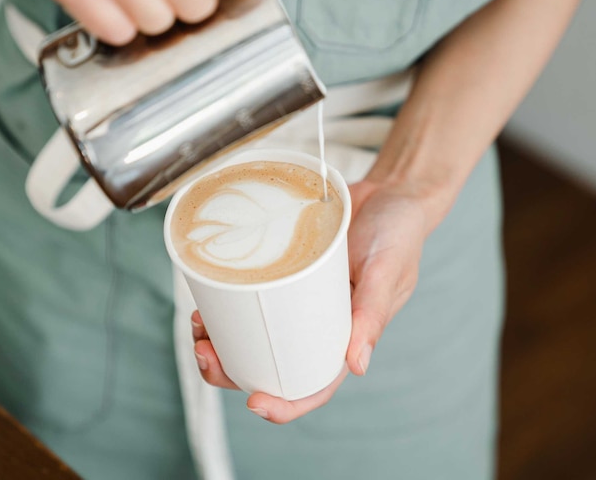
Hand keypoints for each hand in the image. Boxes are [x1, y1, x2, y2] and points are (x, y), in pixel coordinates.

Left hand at [191, 179, 430, 423]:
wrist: (391, 191)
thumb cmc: (399, 234)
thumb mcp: (387, 271)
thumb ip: (373, 314)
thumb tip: (358, 367)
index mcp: (346, 337)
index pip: (313, 385)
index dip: (284, 404)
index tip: (254, 403)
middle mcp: (316, 324)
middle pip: (270, 364)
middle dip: (230, 370)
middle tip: (203, 351)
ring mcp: (296, 299)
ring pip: (253, 333)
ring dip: (220, 338)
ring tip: (197, 324)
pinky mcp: (282, 272)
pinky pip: (251, 293)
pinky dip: (226, 300)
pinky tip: (207, 295)